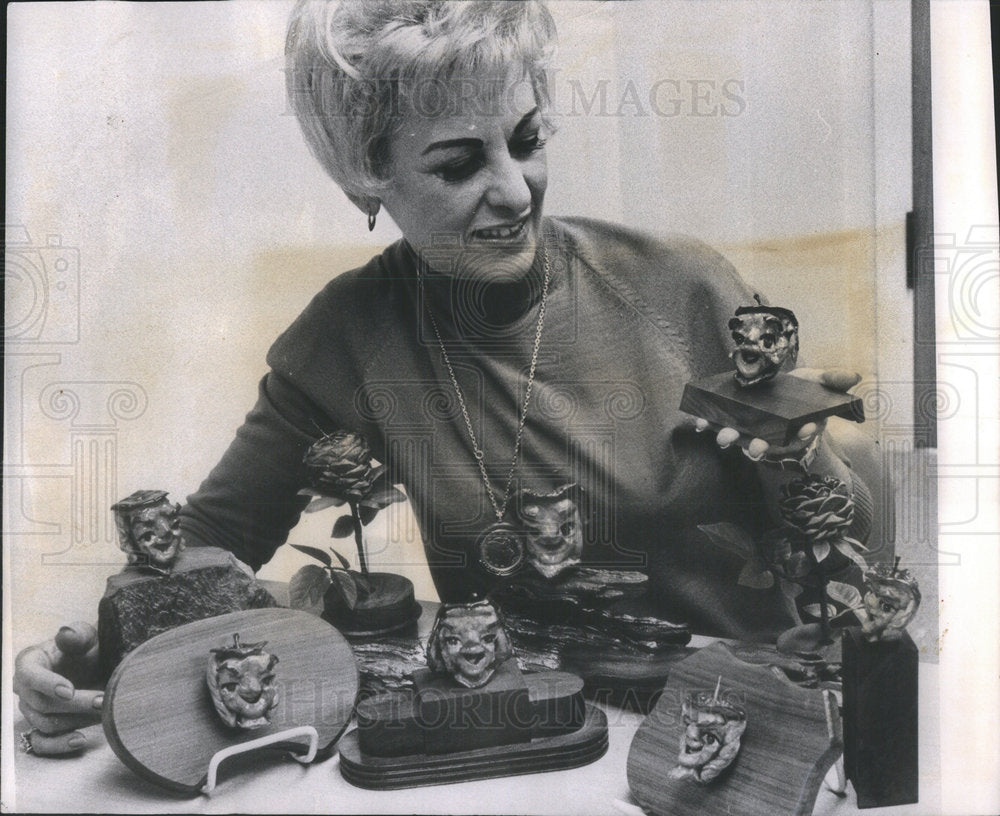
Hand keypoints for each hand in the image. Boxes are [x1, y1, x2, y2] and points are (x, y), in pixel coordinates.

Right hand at [14, 622, 103, 755]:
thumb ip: (77, 634)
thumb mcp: (87, 636)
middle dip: (76, 704)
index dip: (47, 684)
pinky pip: (41, 744)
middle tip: (103, 700)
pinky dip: (59, 745)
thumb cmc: (87, 648)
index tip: (70, 690)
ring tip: (104, 712)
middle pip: (43, 704)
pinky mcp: (42, 727)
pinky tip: (80, 740)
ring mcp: (31, 710)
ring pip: (46, 724)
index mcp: (30, 662)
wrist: (98, 665)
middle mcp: (25, 688)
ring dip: (77, 721)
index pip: (30, 676)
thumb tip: (66, 633)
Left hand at [695, 368, 860, 460]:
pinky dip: (710, 424)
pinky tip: (699, 422)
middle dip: (761, 447)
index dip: (806, 433)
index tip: (806, 430)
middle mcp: (775, 434)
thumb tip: (854, 376)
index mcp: (797, 426)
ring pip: (742, 440)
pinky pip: (720, 426)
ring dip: (733, 439)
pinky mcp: (733, 423)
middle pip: (769, 445)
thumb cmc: (801, 390)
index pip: (804, 434)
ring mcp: (752, 431)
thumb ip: (833, 379)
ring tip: (724, 438)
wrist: (778, 394)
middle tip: (756, 449)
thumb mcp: (819, 381)